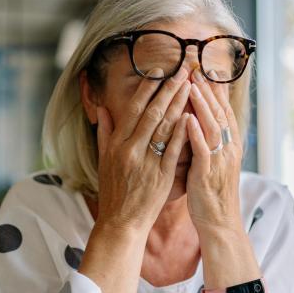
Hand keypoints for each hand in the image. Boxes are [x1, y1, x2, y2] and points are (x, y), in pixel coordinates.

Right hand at [95, 66, 191, 234]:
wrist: (120, 222)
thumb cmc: (113, 192)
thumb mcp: (103, 160)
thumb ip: (104, 133)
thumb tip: (102, 108)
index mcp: (116, 144)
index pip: (134, 109)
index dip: (147, 88)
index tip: (159, 70)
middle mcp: (130, 149)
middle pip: (152, 112)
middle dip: (169, 89)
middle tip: (183, 70)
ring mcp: (146, 162)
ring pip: (165, 126)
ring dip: (179, 103)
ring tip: (191, 86)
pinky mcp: (161, 175)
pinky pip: (173, 149)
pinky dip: (182, 131)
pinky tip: (191, 115)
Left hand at [185, 68, 243, 231]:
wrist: (220, 224)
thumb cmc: (211, 194)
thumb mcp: (212, 163)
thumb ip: (207, 142)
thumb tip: (198, 122)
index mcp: (228, 145)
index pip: (223, 110)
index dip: (214, 89)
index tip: (204, 68)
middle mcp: (227, 149)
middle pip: (219, 112)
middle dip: (208, 88)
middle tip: (196, 67)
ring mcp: (219, 160)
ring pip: (213, 126)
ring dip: (202, 104)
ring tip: (192, 84)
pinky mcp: (208, 174)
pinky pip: (203, 150)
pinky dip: (196, 133)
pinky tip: (188, 119)